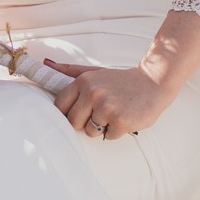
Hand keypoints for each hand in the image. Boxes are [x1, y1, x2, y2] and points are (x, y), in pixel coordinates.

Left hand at [43, 60, 172, 139]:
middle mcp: (93, 93)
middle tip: (100, 112)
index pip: (60, 106)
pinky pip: (108, 136)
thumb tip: (46, 63)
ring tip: (113, 113)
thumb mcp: (95, 72)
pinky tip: (124, 117)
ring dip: (101, 127)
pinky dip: (116, 131)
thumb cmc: (121, 81)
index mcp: (83, 82)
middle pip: (73, 122)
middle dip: (85, 121)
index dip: (68, 112)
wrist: (154, 82)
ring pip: (90, 131)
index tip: (79, 111)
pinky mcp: (120, 121)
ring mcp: (106, 107)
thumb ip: (70, 70)